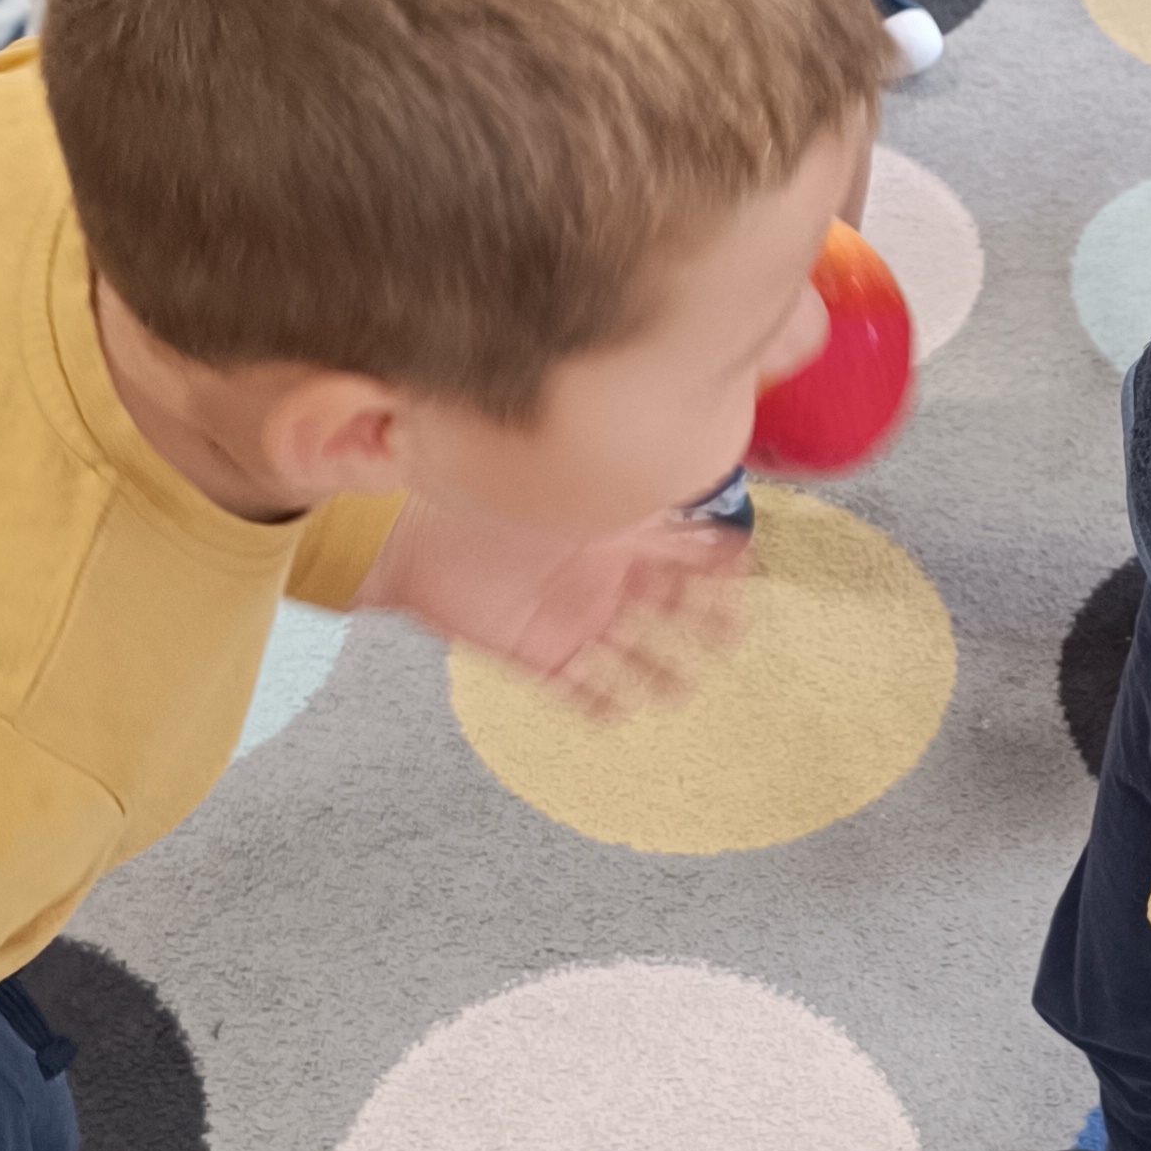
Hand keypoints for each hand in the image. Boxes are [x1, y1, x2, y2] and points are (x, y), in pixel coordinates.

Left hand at [357, 502, 747, 713]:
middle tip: (726, 635)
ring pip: (639, 657)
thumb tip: (662, 441)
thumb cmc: (478, 488)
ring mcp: (581, 618)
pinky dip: (601, 703)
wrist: (409, 532)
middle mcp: (609, 577)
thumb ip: (599, 468)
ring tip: (676, 687)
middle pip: (680, 607)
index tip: (741, 566)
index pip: (689, 547)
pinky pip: (582, 690)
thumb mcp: (545, 475)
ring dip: (663, 674)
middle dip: (709, 621)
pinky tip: (615, 709)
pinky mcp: (543, 654)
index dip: (720, 560)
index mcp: (620, 531)